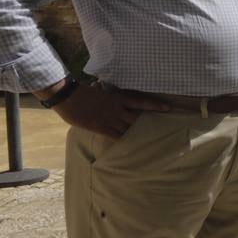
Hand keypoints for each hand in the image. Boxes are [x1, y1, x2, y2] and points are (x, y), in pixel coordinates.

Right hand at [53, 85, 170, 137]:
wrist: (69, 97)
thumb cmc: (83, 92)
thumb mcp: (101, 91)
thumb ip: (111, 97)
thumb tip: (117, 100)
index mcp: (118, 98)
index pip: (141, 102)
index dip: (155, 105)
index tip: (169, 107)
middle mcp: (117, 109)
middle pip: (137, 118)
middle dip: (148, 124)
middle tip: (161, 129)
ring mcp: (110, 119)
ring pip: (128, 129)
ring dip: (136, 134)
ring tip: (149, 141)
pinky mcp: (101, 128)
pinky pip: (116, 136)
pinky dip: (124, 140)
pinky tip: (131, 146)